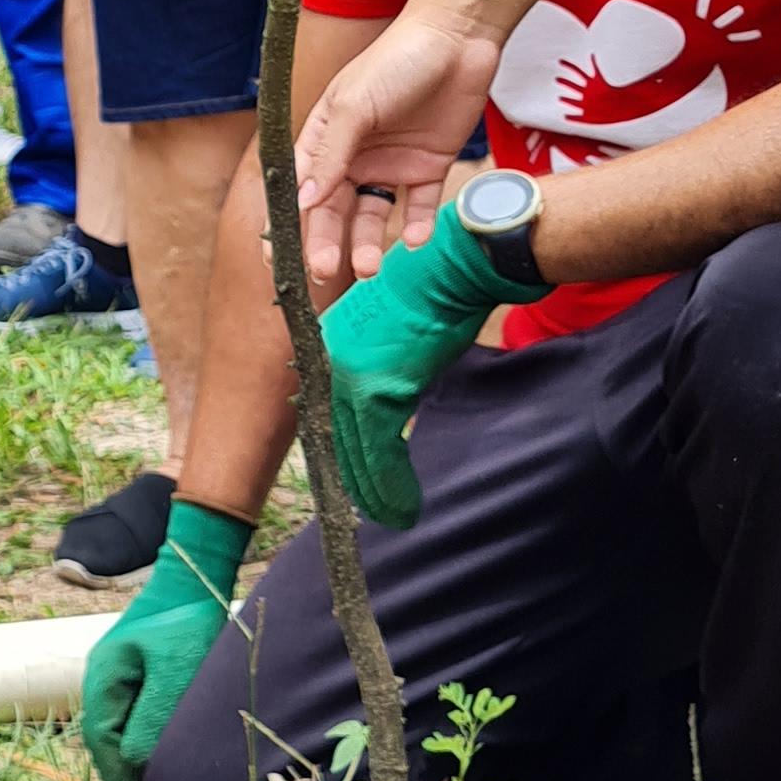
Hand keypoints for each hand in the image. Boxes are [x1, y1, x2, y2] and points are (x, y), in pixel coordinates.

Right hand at [78, 504, 250, 780]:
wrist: (195, 574)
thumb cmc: (189, 623)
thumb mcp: (175, 672)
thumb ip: (153, 717)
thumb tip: (137, 764)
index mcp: (104, 677)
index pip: (102, 739)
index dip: (119, 779)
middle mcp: (102, 677)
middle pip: (103, 738)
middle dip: (120, 777)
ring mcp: (116, 674)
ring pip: (114, 729)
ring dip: (128, 762)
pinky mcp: (136, 672)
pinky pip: (128, 715)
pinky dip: (137, 742)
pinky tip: (154, 758)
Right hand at [293, 13, 501, 290]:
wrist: (457, 40)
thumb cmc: (395, 62)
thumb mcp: (354, 106)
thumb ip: (330, 155)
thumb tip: (303, 202)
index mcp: (324, 138)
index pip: (300, 189)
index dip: (287, 225)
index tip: (278, 259)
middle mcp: (353, 156)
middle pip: (334, 210)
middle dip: (326, 243)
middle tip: (324, 271)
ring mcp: (390, 163)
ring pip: (373, 215)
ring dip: (367, 243)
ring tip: (370, 267)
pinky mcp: (428, 167)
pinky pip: (418, 206)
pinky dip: (416, 226)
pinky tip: (413, 239)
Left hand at [319, 211, 519, 529]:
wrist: (452, 263)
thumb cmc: (435, 290)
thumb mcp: (395, 330)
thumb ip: (381, 366)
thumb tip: (387, 402)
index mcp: (329, 343)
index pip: (328, 412)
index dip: (342, 452)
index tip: (354, 482)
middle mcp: (329, 359)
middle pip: (336, 436)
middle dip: (355, 480)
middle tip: (374, 511)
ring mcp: (351, 374)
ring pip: (356, 449)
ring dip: (376, 491)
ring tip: (394, 517)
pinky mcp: (380, 387)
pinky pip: (379, 449)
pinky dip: (391, 483)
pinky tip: (404, 507)